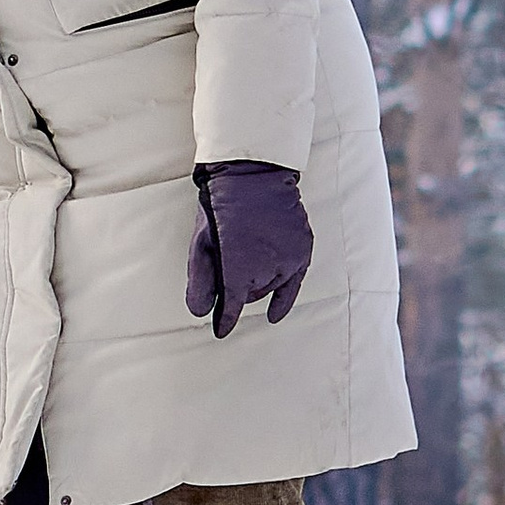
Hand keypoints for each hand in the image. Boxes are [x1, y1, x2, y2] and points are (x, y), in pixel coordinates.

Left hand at [186, 161, 312, 336]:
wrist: (252, 172)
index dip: (225, 320)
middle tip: (228, 258)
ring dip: (260, 282)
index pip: (233, 307)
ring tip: (248, 256)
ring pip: (272, 286)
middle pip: (251, 294)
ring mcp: (290, 259)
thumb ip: (201, 282)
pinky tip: (276, 311)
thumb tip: (201, 314)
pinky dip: (284, 291)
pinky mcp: (304, 248)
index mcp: (240, 269)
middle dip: (240, 287)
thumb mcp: (201, 243)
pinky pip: (294, 280)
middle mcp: (269, 269)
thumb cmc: (220, 206)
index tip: (220, 331)